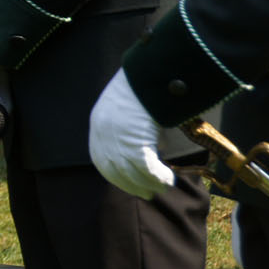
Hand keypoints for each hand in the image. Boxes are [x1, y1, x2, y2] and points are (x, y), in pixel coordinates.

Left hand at [89, 69, 174, 198]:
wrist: (147, 75)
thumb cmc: (142, 87)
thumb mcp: (128, 109)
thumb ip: (131, 128)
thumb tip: (153, 145)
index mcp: (98, 126)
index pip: (101, 159)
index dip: (116, 174)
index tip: (129, 183)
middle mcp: (103, 135)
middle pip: (114, 170)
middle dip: (131, 184)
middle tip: (148, 194)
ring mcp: (117, 141)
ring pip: (131, 172)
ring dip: (148, 184)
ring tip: (163, 188)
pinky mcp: (134, 144)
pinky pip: (146, 169)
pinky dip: (158, 177)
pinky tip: (169, 180)